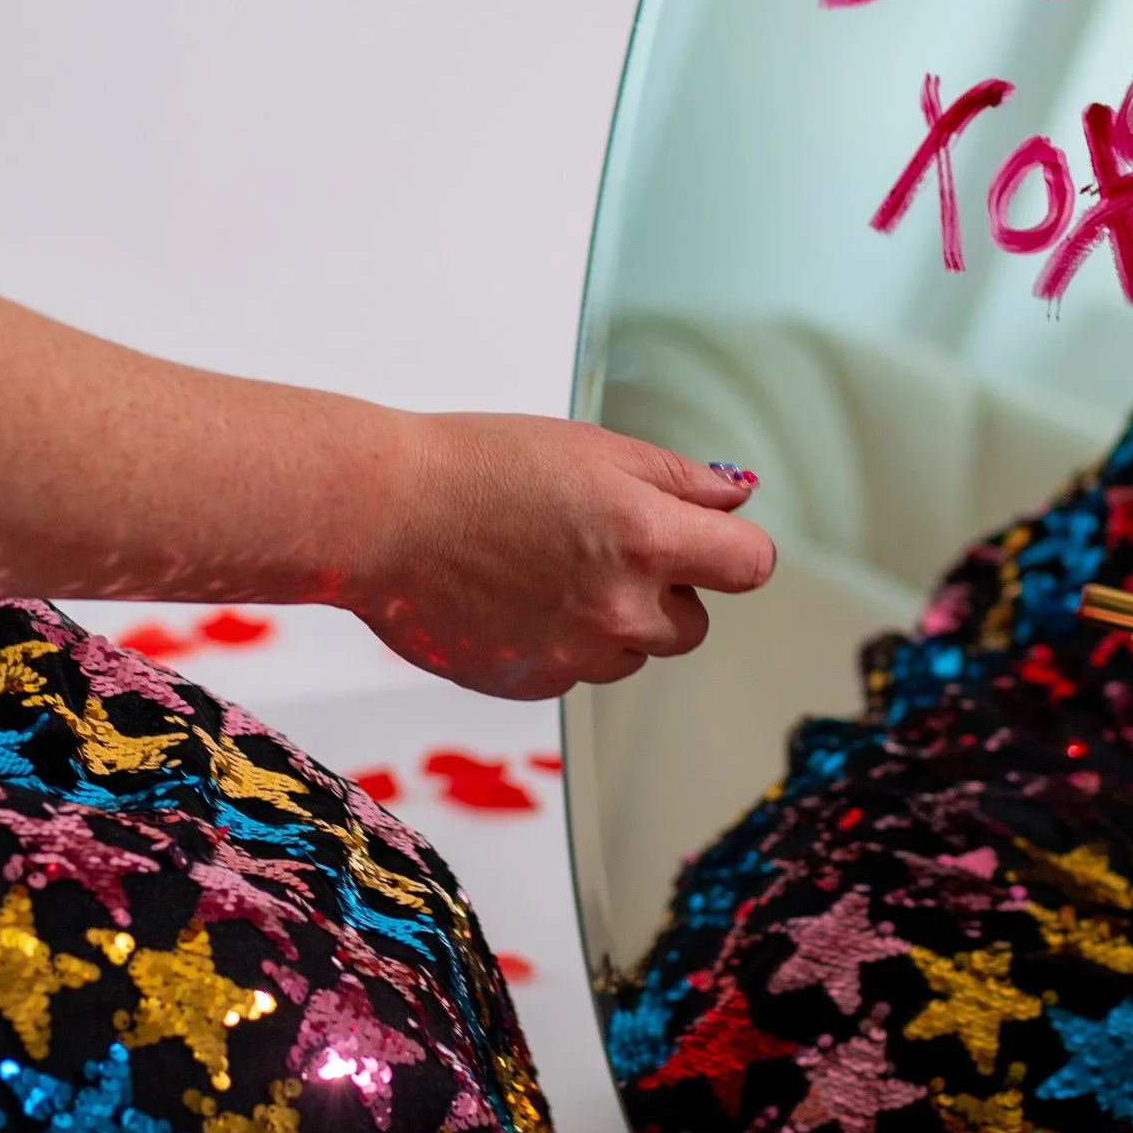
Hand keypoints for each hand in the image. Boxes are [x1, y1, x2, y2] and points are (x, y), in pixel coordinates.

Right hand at [349, 415, 773, 699]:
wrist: (382, 516)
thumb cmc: (476, 468)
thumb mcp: (592, 448)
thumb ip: (679, 479)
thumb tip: (736, 496)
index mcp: (648, 539)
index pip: (750, 566)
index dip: (732, 547)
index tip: (709, 538)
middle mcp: (621, 610)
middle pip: (695, 623)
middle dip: (665, 588)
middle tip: (600, 542)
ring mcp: (577, 657)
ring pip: (633, 651)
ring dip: (612, 618)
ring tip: (546, 566)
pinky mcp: (533, 684)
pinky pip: (576, 670)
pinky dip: (559, 641)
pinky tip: (514, 595)